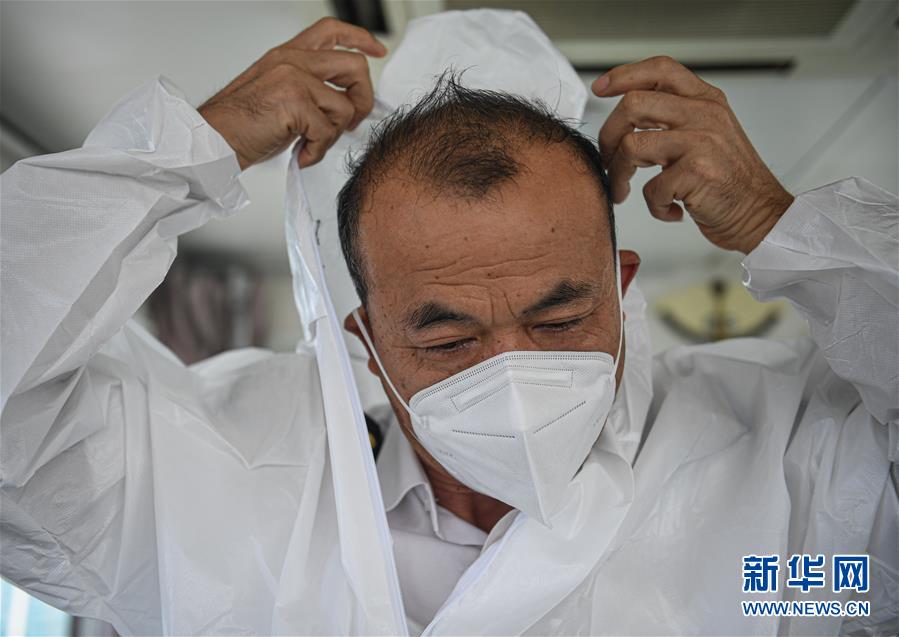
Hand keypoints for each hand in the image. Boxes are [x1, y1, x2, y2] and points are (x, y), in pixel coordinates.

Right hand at [199, 17, 385, 169]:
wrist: (212, 140)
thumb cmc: (242, 124)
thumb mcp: (279, 95)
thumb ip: (310, 89)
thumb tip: (345, 103)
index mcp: (288, 55)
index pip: (332, 31)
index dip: (360, 39)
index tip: (377, 51)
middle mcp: (292, 60)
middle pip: (355, 66)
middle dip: (363, 100)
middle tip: (351, 122)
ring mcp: (293, 78)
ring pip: (345, 106)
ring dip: (333, 134)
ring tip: (310, 144)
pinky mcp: (294, 101)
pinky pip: (328, 131)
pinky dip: (318, 150)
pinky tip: (302, 154)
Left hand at [592, 56, 793, 253]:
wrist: (762, 214)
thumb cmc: (729, 181)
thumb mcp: (708, 134)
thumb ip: (676, 117)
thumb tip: (628, 113)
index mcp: (706, 100)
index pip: (660, 70)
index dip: (624, 75)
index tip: (601, 88)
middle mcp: (704, 114)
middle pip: (633, 105)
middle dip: (609, 137)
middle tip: (609, 161)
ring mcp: (702, 141)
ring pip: (632, 145)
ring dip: (619, 175)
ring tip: (625, 191)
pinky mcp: (697, 172)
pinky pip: (650, 188)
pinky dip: (653, 206)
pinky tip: (669, 209)